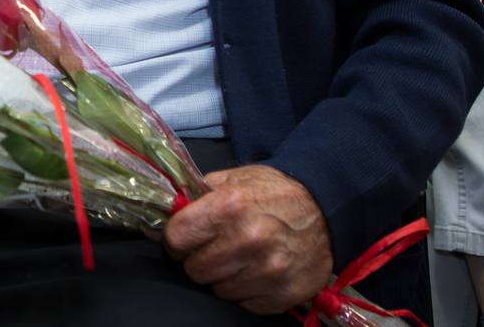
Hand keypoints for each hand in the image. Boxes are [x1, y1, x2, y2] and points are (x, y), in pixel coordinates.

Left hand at [164, 164, 331, 313]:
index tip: (185, 238)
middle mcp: (249, 239)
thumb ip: (194, 198)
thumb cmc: (275, 194)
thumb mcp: (233, 180)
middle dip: (199, 259)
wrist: (327, 210)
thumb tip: (157, 223)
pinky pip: (245, 304)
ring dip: (224, 276)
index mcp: (230, 206)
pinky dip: (247, 290)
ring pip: (218, 289)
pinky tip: (258, 270)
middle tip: (217, 247)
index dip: (176, 240)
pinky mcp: (284, 294)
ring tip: (241, 257)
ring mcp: (269, 270)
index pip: (176, 238)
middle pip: (194, 269)